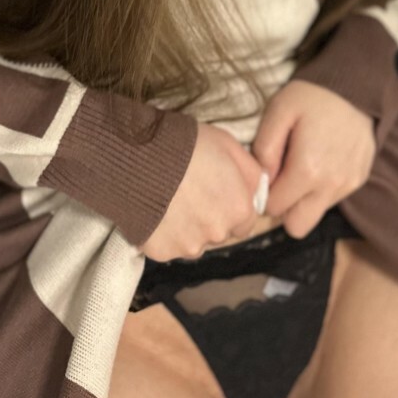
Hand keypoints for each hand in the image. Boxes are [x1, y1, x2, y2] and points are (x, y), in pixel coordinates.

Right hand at [140, 121, 265, 261]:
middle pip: (219, 233)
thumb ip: (251, 173)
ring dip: (186, 227)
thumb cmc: (186, 145)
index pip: (245, 221)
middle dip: (210, 217)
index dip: (230, 205)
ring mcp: (188, 246)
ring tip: (170, 199)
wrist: (139, 156)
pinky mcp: (161, 252)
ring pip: (193, 242)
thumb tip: (259, 190)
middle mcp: (218, 234)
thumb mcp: (228, 145)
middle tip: (190, 192)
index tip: (215, 191)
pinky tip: (154, 209)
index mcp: (239, 209)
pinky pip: (167, 246)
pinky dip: (163, 233)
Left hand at [250, 80, 375, 238]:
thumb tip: (261, 179)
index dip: (265, 193)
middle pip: (298, 227)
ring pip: (316, 213)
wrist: (356, 83)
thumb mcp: (278, 111)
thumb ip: (264, 149)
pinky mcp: (360, 179)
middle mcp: (331, 185)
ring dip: (305, 197)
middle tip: (282, 177)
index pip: (274, 208)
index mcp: (307, 170)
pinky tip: (323, 159)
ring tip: (304, 162)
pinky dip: (323, 187)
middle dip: (285, 207)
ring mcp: (349, 184)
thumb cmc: (312, 95)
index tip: (268, 172)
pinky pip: (333, 198)